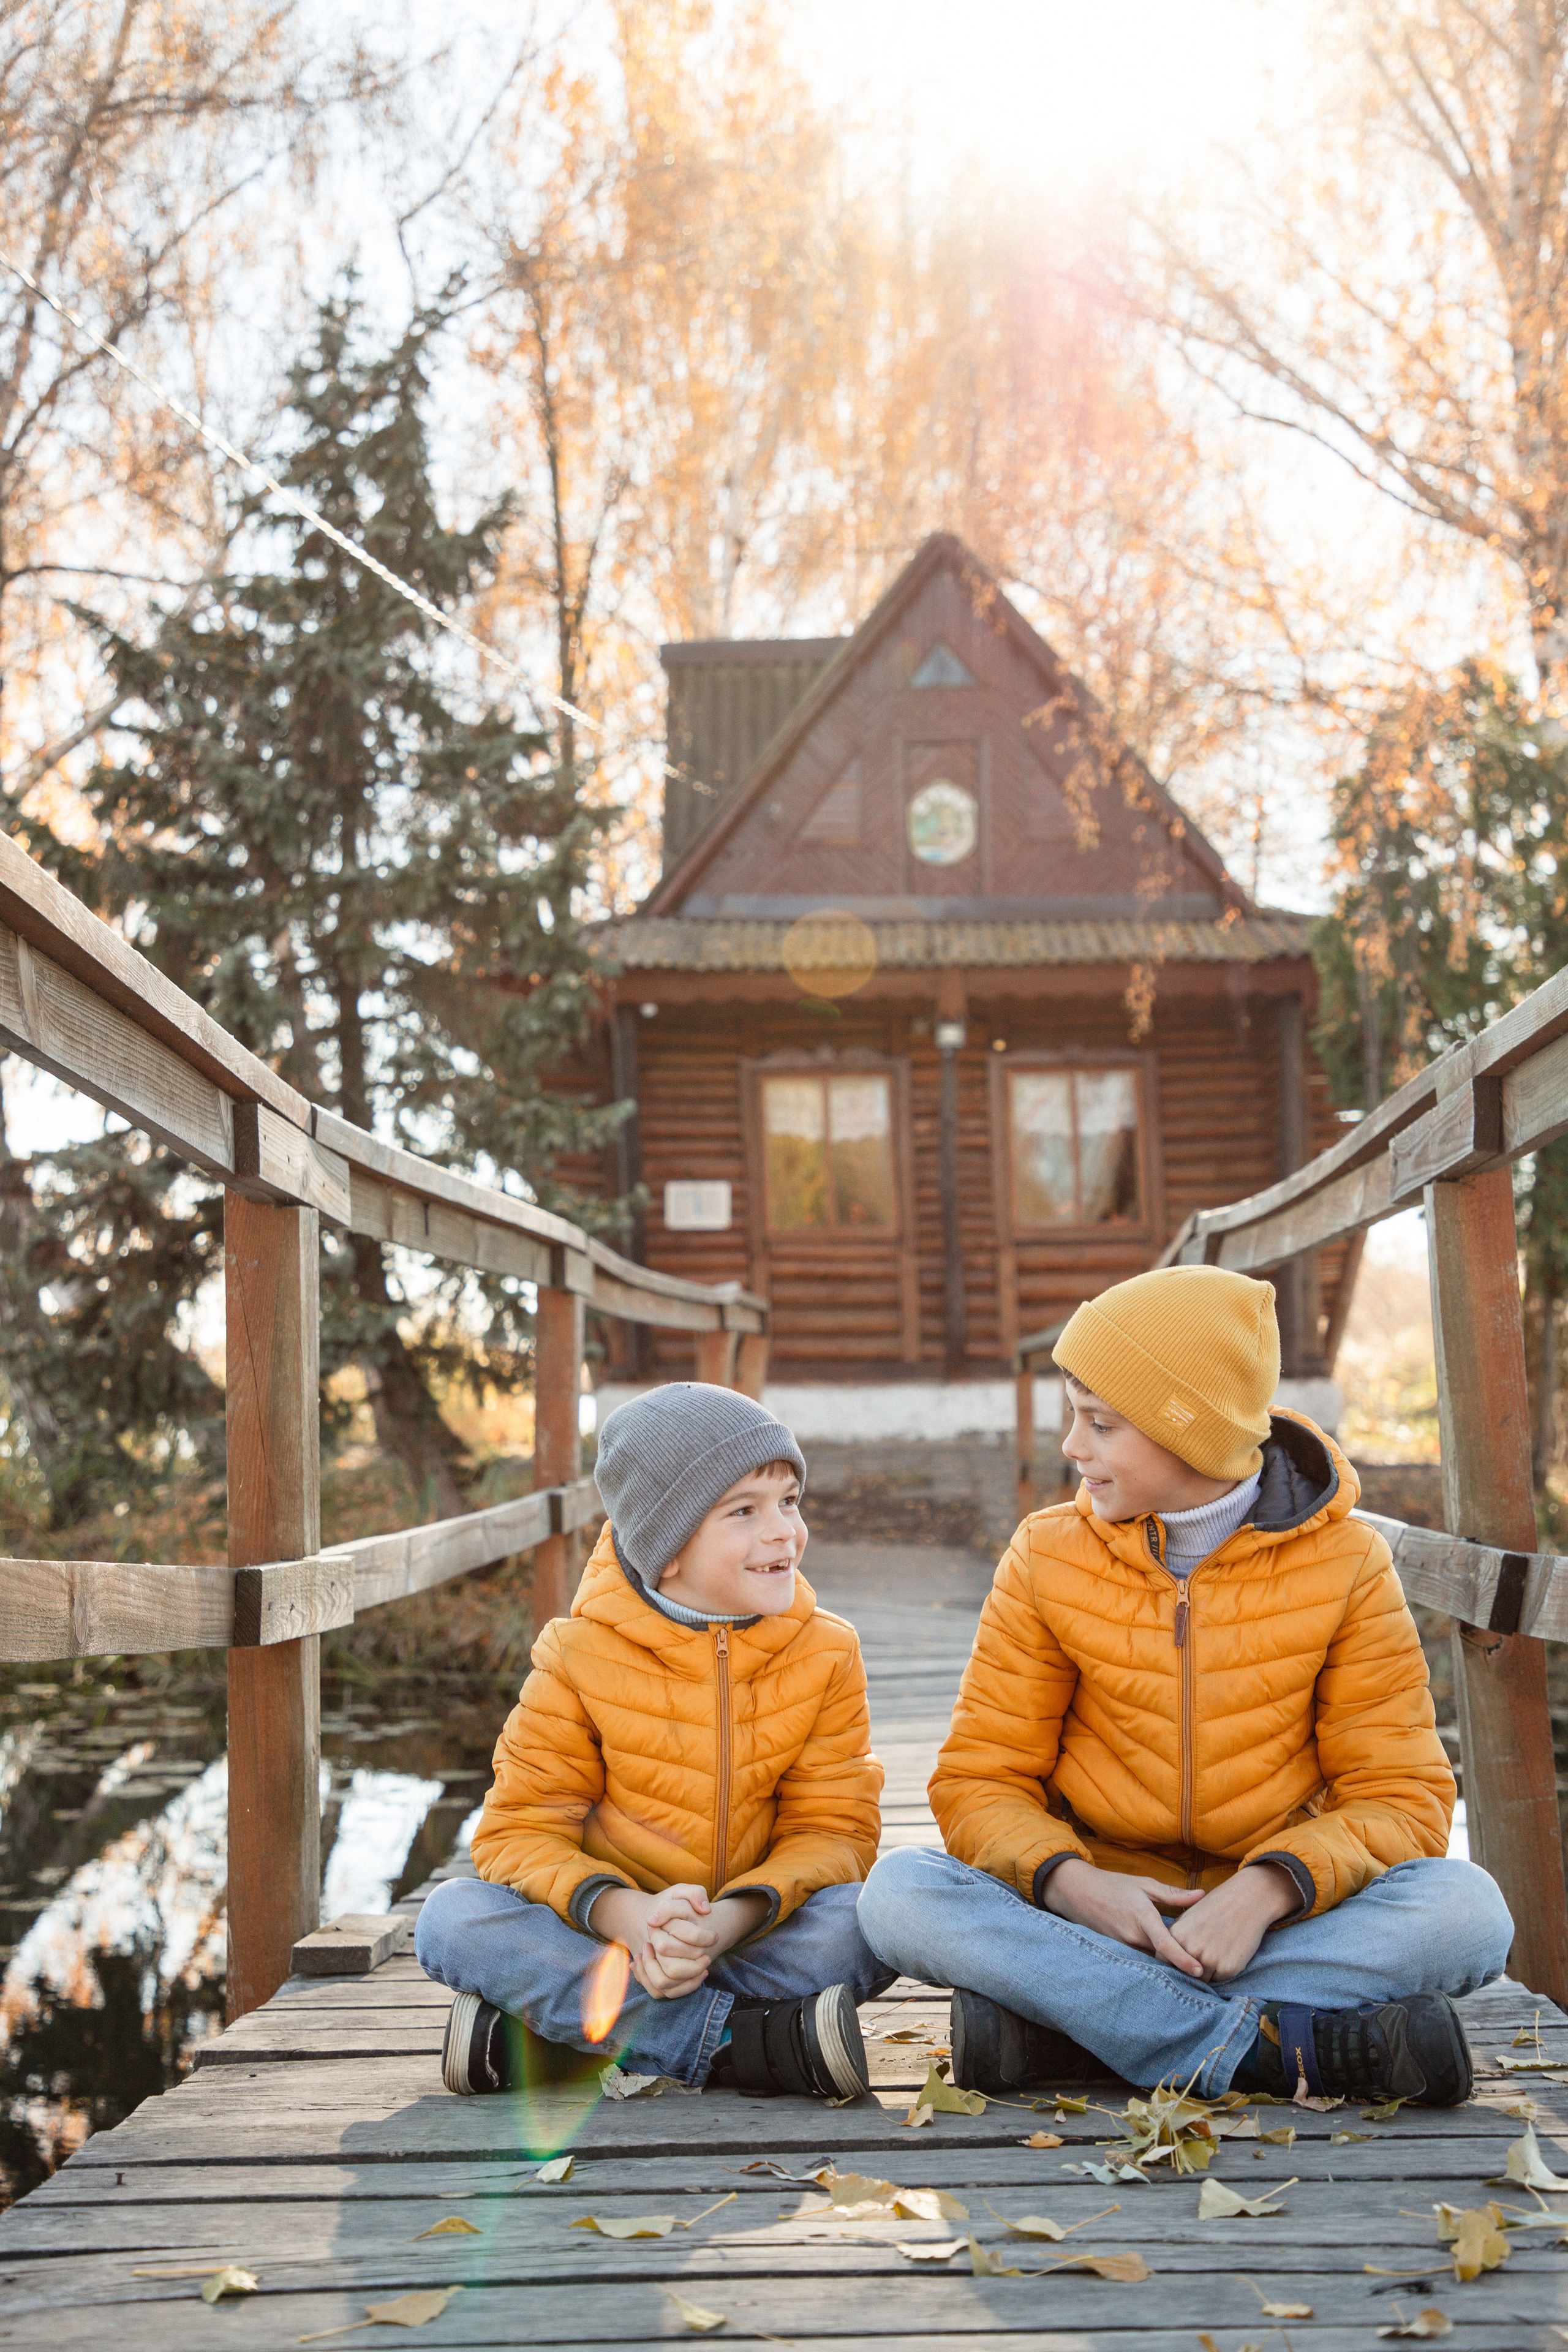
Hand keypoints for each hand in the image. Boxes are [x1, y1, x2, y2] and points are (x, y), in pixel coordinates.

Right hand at [586, 1884, 767, 2000]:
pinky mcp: (651, 1975)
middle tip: (708, 1957)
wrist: (652, 1917)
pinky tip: (699, 1976)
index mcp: (654, 1928)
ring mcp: (647, 1963)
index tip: (715, 1937)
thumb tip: (704, 1909)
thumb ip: (694, 1892)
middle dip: (694, 1966)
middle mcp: (647, 1948)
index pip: (674, 1943)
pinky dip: (682, 1988)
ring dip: (688, 1980)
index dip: (701, 1939)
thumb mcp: (681, 1891)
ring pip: (662, 1984)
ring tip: (704, 1969)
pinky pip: (661, 1992)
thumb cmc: (672, 1904)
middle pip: (670, 1969)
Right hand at [1041, 1858, 1207, 1975]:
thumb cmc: (1113, 1884)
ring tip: (1183, 1959)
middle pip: (1162, 1957)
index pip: (1166, 1945)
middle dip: (1179, 1960)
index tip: (1200, 1970)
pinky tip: (1161, 1955)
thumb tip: (1202, 1895)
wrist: (1077, 1892)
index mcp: (1143, 1917)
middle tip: (1199, 1959)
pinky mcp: (1118, 1950)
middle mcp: (1132, 1936)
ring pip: (1151, 1960)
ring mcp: (1123, 1946)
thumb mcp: (1144, 1884)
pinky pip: (1140, 1958)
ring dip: (1165, 1961)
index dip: (1184, 1960)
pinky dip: (1152, 1957)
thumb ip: (1173, 1894)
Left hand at [1167, 1864, 1299, 1980]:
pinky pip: (1220, 1979)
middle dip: (1190, 1969)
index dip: (1171, 1962)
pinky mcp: (1227, 1968)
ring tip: (1218, 1950)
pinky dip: (1223, 1970)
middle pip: (1183, 1973)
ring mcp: (1209, 1960)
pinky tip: (1230, 1951)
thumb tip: (1170, 1957)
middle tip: (1203, 1955)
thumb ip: (1178, 1937)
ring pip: (1202, 1979)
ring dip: (1208, 1971)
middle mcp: (1189, 1949)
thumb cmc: (1218, 1906)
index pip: (1164, 1961)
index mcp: (1176, 1935)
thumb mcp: (1190, 1916)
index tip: (1179, 1960)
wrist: (1247, 1899)